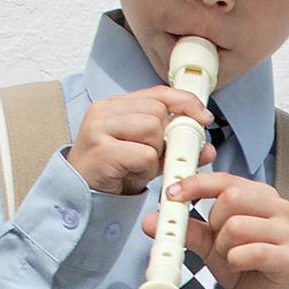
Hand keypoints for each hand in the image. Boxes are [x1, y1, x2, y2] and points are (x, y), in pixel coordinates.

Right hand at [65, 85, 210, 196]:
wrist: (81, 196)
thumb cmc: (113, 172)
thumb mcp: (148, 155)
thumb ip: (175, 146)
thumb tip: (207, 148)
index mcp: (115, 105)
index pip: (158, 92)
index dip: (185, 102)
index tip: (203, 118)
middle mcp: (104, 110)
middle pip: (158, 111)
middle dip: (166, 137)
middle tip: (154, 157)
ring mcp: (99, 128)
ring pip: (152, 128)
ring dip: (154, 153)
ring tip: (137, 166)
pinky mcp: (101, 149)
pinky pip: (145, 154)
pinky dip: (145, 169)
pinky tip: (130, 174)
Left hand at [171, 170, 288, 288]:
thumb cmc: (241, 263)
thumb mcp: (209, 242)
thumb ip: (186, 228)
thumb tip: (152, 220)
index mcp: (260, 195)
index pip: (225, 179)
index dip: (195, 185)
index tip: (172, 195)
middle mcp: (279, 207)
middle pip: (231, 198)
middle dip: (213, 223)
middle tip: (217, 242)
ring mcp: (288, 232)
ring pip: (237, 226)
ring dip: (224, 247)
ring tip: (231, 258)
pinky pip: (252, 252)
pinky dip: (236, 262)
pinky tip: (241, 267)